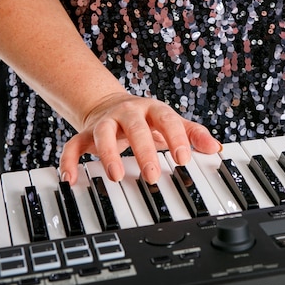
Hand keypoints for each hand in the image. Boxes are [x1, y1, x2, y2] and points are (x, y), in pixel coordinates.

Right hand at [59, 92, 221, 184]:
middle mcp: (128, 113)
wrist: (112, 105)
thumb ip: (193, 134)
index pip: (167, 119)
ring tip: (116, 176)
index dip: (176, 137)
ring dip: (108, 154)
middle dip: (144, 151)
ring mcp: (106, 123)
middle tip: (153, 176)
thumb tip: (215, 148)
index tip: (183, 159)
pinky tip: (71, 179)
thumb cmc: (149, 119)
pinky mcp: (86, 134)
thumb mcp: (172, 123)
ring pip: (103, 134)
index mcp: (153, 110)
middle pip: (135, 128)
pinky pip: (73, 145)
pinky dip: (69, 161)